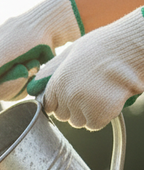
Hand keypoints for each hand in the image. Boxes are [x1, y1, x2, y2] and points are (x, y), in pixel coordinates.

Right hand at [0, 0, 82, 105]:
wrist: (52, 26)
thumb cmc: (27, 33)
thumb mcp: (4, 51)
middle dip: (5, 86)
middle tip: (23, 71)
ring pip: (0, 94)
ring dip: (18, 83)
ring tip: (30, 65)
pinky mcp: (11, 78)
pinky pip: (13, 93)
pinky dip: (24, 84)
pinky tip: (32, 68)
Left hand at [28, 8, 143, 129]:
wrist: (133, 46)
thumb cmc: (106, 45)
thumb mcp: (73, 51)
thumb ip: (55, 70)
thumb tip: (36, 84)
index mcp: (57, 81)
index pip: (49, 105)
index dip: (61, 102)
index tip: (73, 95)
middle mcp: (66, 95)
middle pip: (64, 116)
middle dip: (75, 107)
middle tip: (93, 90)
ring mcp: (82, 106)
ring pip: (78, 122)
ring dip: (90, 112)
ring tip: (103, 91)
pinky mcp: (98, 114)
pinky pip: (94, 124)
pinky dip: (103, 116)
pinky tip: (111, 98)